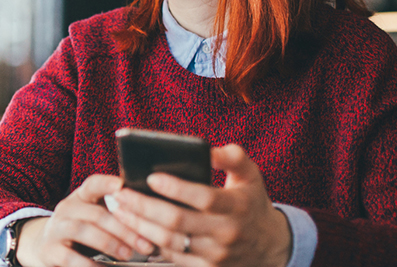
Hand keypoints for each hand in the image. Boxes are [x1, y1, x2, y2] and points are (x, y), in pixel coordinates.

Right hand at [16, 174, 153, 266]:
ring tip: (128, 254)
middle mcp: (67, 208)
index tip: (123, 185)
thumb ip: (113, 210)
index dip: (107, 183)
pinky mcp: (49, 250)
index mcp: (81, 196)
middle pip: (97, 213)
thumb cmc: (80, 228)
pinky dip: (89, 264)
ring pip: (84, 231)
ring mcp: (56, 228)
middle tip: (144, 242)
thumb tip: (148, 211)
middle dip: (124, 228)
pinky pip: (70, 258)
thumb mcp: (92, 214)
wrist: (43, 246)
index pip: (93, 183)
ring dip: (110, 243)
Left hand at [110, 144, 292, 266]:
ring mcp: (214, 256)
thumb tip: (208, 150)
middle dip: (144, 207)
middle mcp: (224, 234)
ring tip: (119, 209)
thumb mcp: (250, 173)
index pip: (203, 198)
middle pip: (177, 222)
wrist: (268, 245)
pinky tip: (133, 228)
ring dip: (139, 226)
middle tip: (120, 193)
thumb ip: (232, 157)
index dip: (176, 188)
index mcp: (235, 206)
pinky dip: (149, 243)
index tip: (151, 177)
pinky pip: (171, 259)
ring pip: (169, 242)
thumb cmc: (251, 200)